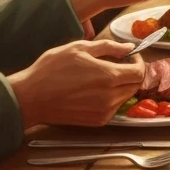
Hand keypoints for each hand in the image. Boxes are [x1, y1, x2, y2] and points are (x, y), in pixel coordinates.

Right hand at [8, 40, 145, 128]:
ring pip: (125, 96)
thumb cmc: (51, 69)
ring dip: (122, 85)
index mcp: (109, 77)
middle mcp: (110, 97)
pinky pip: (114, 107)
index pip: (139, 71)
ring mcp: (103, 112)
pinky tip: (95, 89)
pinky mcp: (96, 121)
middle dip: (132, 72)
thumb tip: (129, 47)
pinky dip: (112, 97)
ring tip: (103, 75)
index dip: (138, 61)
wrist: (30, 98)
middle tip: (119, 63)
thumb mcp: (80, 48)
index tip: (130, 55)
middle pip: (135, 85)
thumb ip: (109, 47)